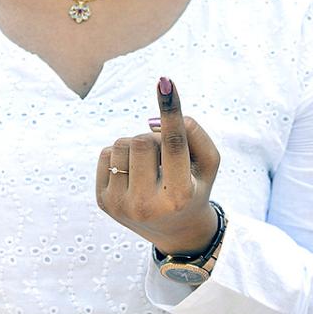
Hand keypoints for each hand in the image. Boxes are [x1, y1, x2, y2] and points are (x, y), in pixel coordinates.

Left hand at [96, 78, 219, 255]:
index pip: (174, 145)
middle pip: (142, 140)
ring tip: (150, 166)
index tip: (165, 83)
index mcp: (179, 196)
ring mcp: (121, 206)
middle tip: (164, 155)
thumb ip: (195, 134)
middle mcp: (147, 205)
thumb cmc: (195, 187)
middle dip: (154, 138)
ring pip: (121, 144)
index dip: (171, 111)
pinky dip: (122, 155)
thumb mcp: (208, 163)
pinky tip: (134, 174)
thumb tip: (152, 120)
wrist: (174, 230)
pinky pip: (106, 154)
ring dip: (137, 146)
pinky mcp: (103, 202)